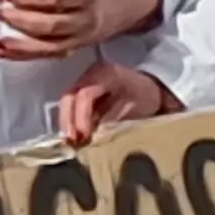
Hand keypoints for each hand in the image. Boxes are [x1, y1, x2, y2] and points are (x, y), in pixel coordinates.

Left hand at [0, 0, 161, 62]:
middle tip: (0, 11)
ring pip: (49, 46)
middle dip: (21, 20)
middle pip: (51, 25)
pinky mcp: (75, 49)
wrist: (125, 4)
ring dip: (20, 44)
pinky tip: (5, 52)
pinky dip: (24, 55)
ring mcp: (81, 37)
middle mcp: (86, 19)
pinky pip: (47, 56)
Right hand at [59, 62, 176, 145]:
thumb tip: (96, 135)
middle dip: (68, 120)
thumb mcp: (136, 108)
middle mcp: (91, 73)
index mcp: (108, 74)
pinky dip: (69, 120)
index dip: (82, 117)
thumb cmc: (145, 97)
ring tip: (71, 141)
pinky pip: (70, 104)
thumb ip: (115, 119)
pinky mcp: (80, 88)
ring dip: (66, 122)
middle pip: (70, 96)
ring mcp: (84, 79)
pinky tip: (73, 135)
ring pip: (66, 101)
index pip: (85, 94)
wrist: (148, 87)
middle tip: (72, 141)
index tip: (84, 136)